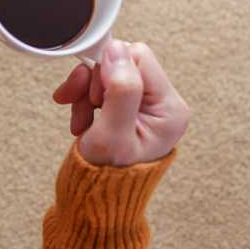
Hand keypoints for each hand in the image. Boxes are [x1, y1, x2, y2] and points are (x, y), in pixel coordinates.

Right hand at [52, 40, 188, 166]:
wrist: (98, 199)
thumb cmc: (107, 176)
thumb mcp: (112, 134)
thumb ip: (120, 90)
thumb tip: (117, 50)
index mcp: (170, 109)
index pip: (139, 58)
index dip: (108, 68)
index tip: (91, 92)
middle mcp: (164, 104)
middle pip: (123, 63)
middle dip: (93, 81)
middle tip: (80, 105)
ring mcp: (147, 106)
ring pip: (109, 72)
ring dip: (85, 91)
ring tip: (80, 118)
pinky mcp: (130, 106)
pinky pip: (103, 84)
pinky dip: (85, 98)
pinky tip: (81, 119)